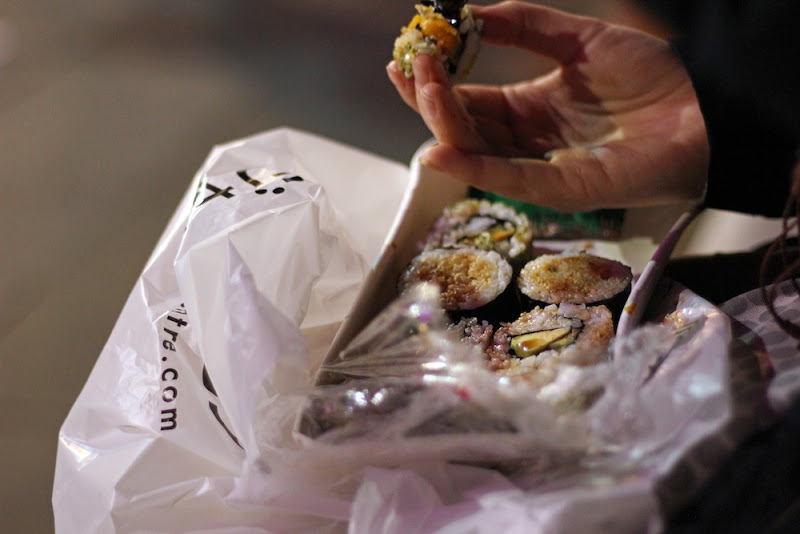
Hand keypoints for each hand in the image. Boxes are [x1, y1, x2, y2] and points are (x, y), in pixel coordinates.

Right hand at [387, 1, 708, 211]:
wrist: (704, 102)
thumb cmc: (649, 73)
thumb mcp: (578, 39)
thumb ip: (523, 26)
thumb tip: (469, 13)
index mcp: (528, 109)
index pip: (467, 101)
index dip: (436, 82)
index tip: (409, 56)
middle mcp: (527, 142)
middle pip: (463, 129)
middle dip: (430, 101)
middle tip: (410, 67)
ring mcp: (542, 169)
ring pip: (477, 153)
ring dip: (443, 124)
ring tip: (423, 87)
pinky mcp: (563, 190)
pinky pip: (509, 179)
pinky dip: (473, 167)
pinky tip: (440, 148)